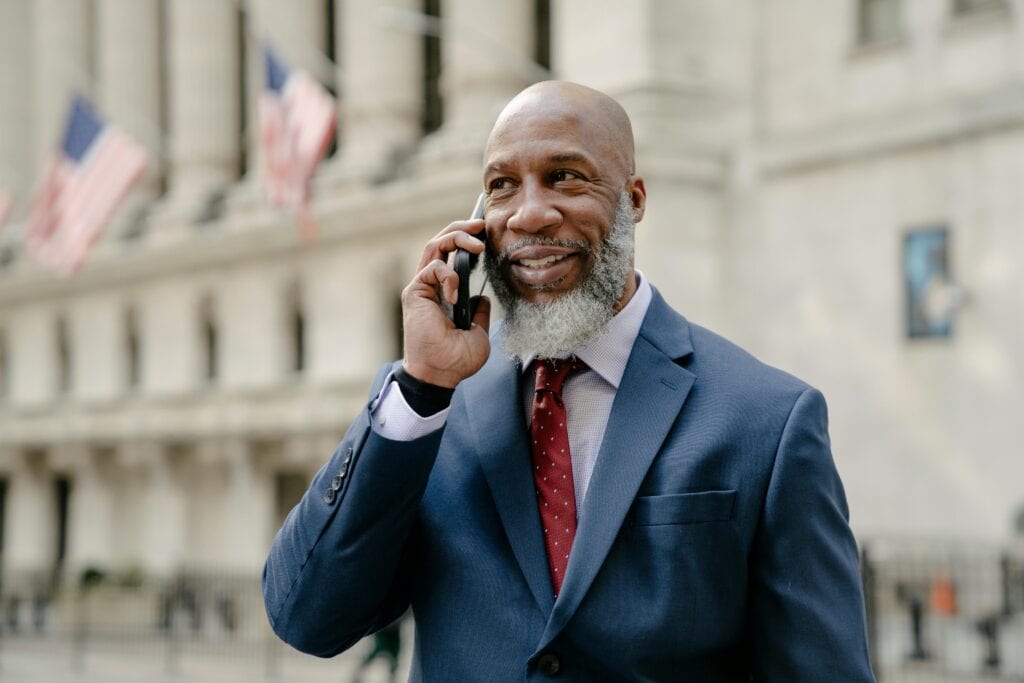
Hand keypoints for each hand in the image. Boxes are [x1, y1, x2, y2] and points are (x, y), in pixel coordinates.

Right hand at [401, 218, 490, 387]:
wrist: (440, 374)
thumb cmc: (456, 360)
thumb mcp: (479, 333)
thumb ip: (479, 313)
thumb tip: (482, 299)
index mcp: (445, 293)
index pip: (453, 256)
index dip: (467, 240)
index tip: (485, 233)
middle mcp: (431, 286)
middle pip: (441, 242)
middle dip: (461, 228)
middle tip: (481, 224)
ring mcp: (422, 287)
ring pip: (434, 246)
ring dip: (456, 238)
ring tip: (477, 242)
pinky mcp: (414, 292)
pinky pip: (432, 268)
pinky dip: (448, 276)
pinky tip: (455, 295)